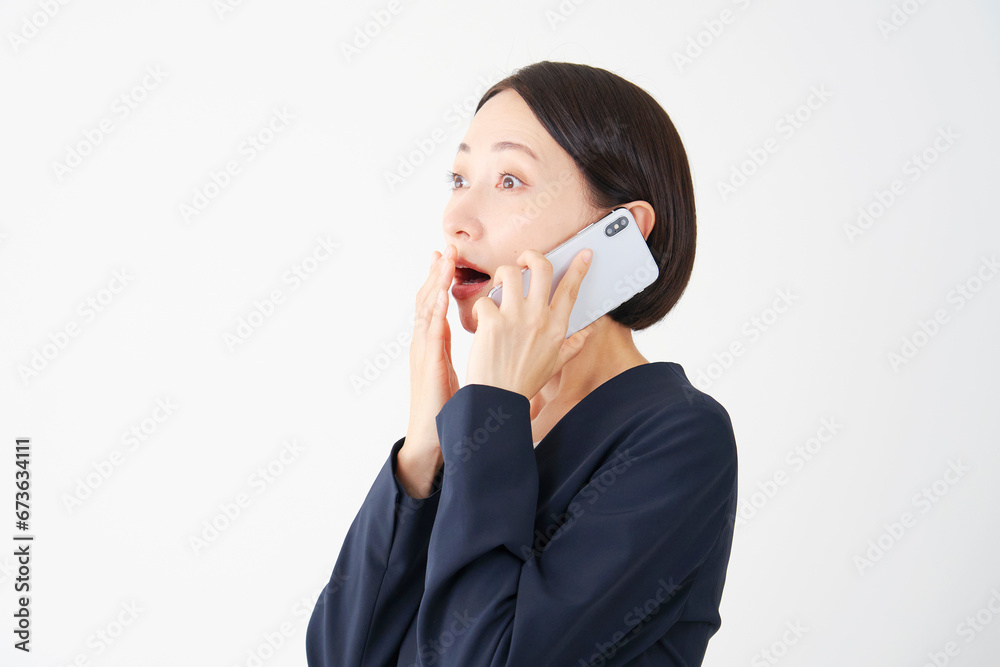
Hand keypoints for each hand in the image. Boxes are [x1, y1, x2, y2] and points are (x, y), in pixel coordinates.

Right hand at [403, 244, 459, 464]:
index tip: (450, 258)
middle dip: (437, 272)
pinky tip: (440, 293)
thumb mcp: (464, 372)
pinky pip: (429, 329)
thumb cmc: (449, 408)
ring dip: (434, 281)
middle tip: (444, 248)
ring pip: (426, 307)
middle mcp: (426, 342)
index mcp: (435, 343)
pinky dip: (434, 308)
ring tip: (443, 259)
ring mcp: (422, 350)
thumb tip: (495, 336)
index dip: (444, 280)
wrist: (432, 437)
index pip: (439, 303)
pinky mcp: (426, 361)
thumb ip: (478, 350)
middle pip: (429, 298)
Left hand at [466, 247, 592, 399]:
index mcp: (556, 327)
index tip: (584, 253)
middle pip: (541, 267)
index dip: (579, 268)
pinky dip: (480, 307)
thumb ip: (573, 344)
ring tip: (499, 287)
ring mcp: (515, 319)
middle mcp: (539, 318)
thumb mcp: (556, 363)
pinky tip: (481, 320)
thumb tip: (589, 329)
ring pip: (510, 273)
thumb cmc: (524, 381)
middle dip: (530, 256)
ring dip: (502, 275)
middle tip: (523, 262)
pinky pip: (484, 299)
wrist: (498, 399)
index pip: (571, 289)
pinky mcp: (492, 323)